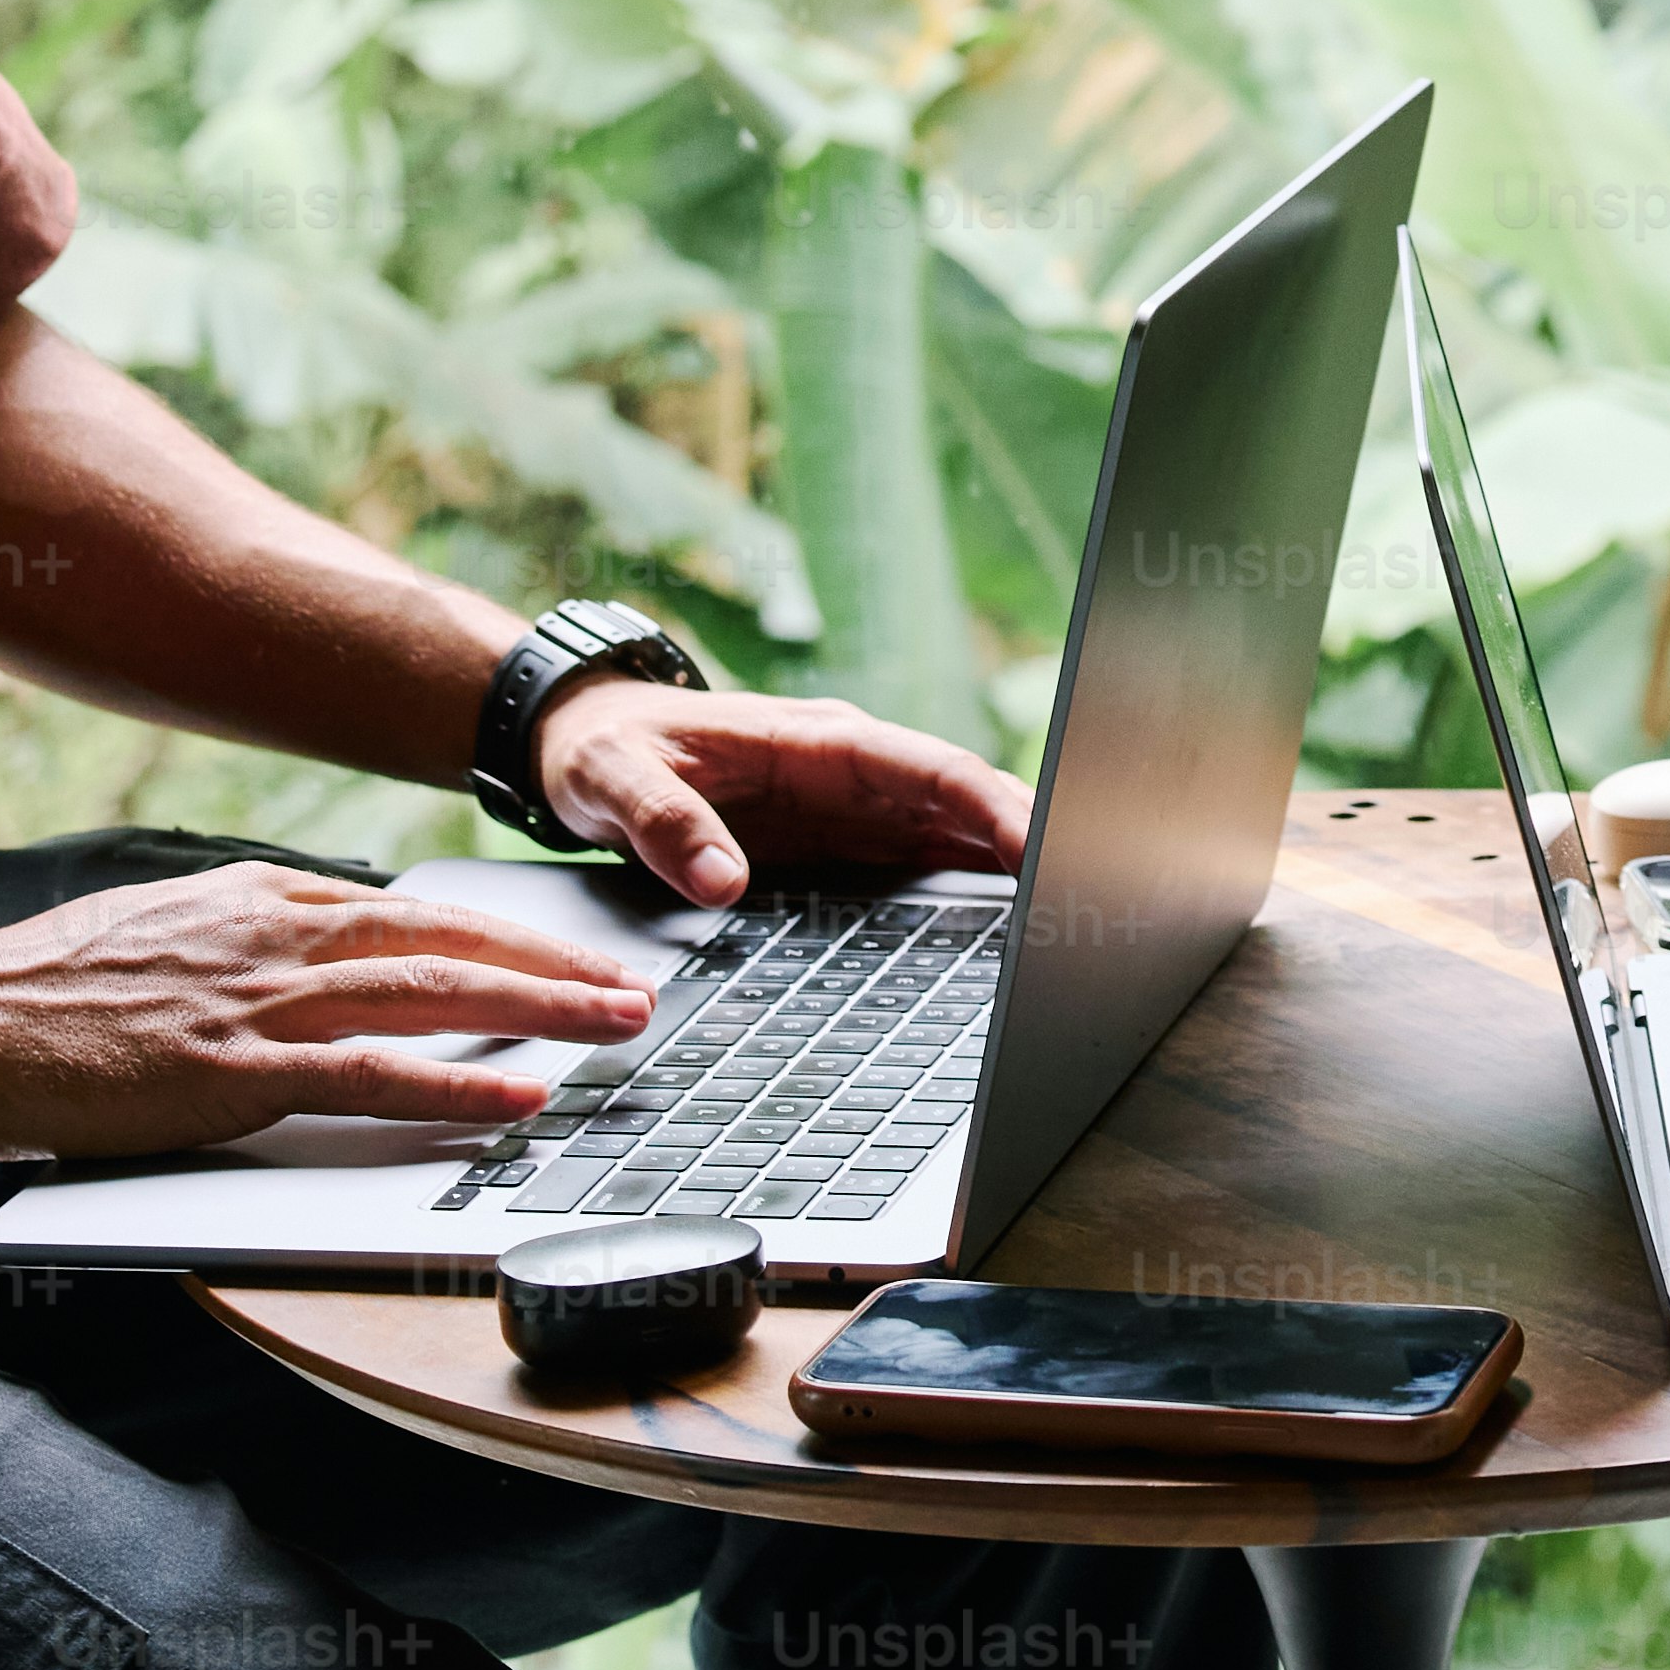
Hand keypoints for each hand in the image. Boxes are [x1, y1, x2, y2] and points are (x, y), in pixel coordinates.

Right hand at [0, 863, 660, 1155]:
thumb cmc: (46, 992)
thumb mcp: (169, 934)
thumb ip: (254, 943)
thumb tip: (331, 964)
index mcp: (263, 896)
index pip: (415, 910)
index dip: (507, 934)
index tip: (575, 952)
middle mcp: (274, 932)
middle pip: (449, 939)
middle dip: (555, 964)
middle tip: (638, 983)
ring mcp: (255, 1000)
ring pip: (431, 994)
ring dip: (538, 1012)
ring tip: (616, 1028)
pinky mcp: (230, 1071)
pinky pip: (368, 1076)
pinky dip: (453, 1086)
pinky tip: (516, 1098)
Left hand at [527, 673, 1028, 907]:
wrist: (582, 740)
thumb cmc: (602, 749)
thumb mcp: (613, 781)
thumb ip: (667, 826)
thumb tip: (726, 882)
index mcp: (815, 742)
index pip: (928, 769)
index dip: (990, 806)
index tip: (1036, 845)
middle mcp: (851, 771)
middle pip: (965, 802)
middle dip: (1030, 842)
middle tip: (1086, 900)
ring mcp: (852, 807)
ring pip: (955, 835)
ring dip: (1010, 871)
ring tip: (1065, 926)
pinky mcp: (841, 842)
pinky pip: (921, 862)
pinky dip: (968, 889)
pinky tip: (1003, 930)